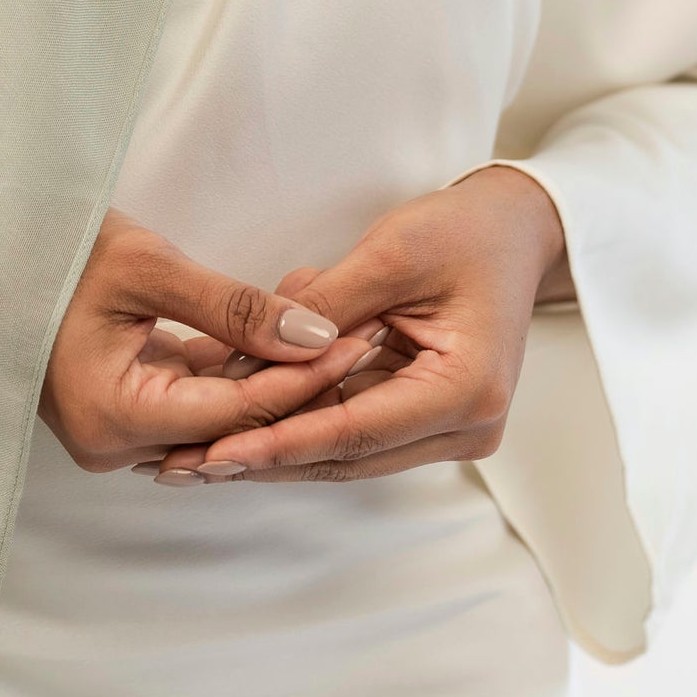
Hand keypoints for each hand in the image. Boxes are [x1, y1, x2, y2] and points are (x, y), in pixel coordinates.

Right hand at [39, 208, 391, 470]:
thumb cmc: (54, 249)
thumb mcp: (147, 265)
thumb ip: (232, 307)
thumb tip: (315, 336)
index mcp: (114, 417)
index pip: (236, 410)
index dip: (303, 376)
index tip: (358, 337)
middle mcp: (113, 444)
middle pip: (231, 423)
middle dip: (297, 382)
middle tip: (362, 339)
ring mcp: (115, 431)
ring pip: (217, 415)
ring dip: (271, 376)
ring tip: (337, 336)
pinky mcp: (122, 409)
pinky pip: (193, 400)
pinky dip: (236, 371)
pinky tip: (284, 338)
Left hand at [157, 167, 569, 486]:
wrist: (515, 231)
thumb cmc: (463, 232)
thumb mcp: (390, 253)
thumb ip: (324, 307)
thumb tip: (253, 353)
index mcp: (466, 390)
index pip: (355, 429)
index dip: (279, 442)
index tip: (213, 451)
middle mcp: (464, 427)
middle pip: (345, 454)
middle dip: (260, 457)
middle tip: (181, 465)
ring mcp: (448, 430)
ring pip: (341, 450)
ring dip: (269, 445)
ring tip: (189, 453)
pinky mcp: (426, 419)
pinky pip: (350, 427)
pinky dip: (295, 419)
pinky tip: (234, 415)